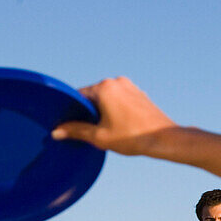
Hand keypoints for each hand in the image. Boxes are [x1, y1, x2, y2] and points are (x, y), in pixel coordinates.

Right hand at [51, 77, 175, 154]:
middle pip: (92, 95)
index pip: (78, 96)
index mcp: (104, 87)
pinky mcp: (139, 93)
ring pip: (106, 97)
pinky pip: (119, 99)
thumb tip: (56, 131)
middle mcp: (117, 81)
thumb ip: (76, 131)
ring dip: (101, 110)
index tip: (67, 123)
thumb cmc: (132, 137)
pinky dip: (113, 109)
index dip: (71, 110)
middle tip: (85, 129)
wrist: (164, 139)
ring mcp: (130, 86)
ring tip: (102, 129)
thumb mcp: (99, 136)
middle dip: (87, 111)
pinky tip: (115, 124)